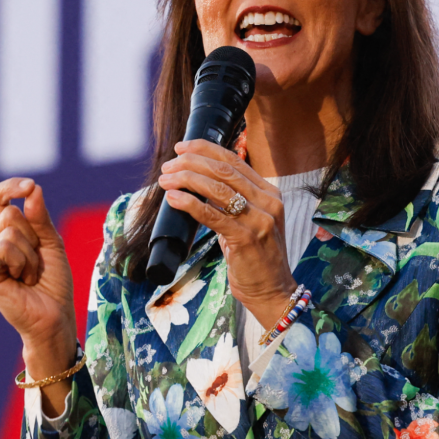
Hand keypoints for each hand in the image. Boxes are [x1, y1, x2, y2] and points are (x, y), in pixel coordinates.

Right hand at [0, 179, 77, 393]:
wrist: (54, 316)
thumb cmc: (53, 282)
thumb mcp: (52, 243)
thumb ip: (40, 217)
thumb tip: (33, 189)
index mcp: (5, 233)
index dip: (9, 188)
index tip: (29, 185)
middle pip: (10, 214)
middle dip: (34, 237)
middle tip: (36, 263)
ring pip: (9, 231)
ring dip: (31, 255)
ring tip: (30, 275)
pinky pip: (3, 250)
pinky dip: (22, 265)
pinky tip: (21, 282)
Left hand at [158, 140, 297, 324]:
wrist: (273, 291)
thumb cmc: (256, 258)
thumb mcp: (250, 222)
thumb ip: (233, 202)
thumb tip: (199, 183)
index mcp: (270, 194)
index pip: (235, 161)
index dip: (205, 150)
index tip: (182, 147)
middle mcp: (269, 203)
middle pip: (224, 171)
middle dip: (191, 163)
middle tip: (168, 166)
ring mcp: (260, 220)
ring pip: (217, 188)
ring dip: (186, 180)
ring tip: (165, 180)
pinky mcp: (246, 239)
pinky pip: (212, 215)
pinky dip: (189, 204)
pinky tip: (173, 198)